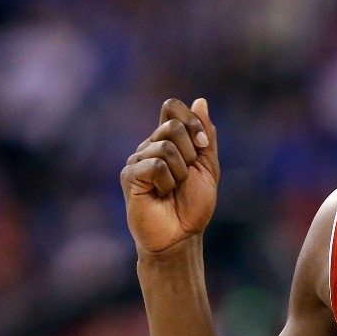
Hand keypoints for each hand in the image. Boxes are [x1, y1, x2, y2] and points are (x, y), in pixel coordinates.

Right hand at [121, 98, 219, 254]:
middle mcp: (150, 145)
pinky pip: (156, 165)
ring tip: (173, 188)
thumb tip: (200, 100)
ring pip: (166, 147)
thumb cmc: (194, 204)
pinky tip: (160, 194)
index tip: (204, 145)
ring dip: (181, 172)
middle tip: (187, 176)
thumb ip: (205, 135)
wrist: (182, 235)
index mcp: (168, 140)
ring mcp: (137, 159)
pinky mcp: (129, 175)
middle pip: (173, 125)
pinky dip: (167, 182)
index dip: (193, 122)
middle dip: (191, 152)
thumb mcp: (207, 165)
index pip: (173, 107)